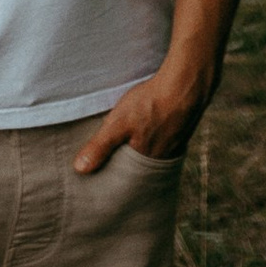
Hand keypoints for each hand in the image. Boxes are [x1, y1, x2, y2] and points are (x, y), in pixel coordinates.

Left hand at [71, 57, 209, 172]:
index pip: (125, 180)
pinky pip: (164, 143)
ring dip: (141, 152)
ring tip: (128, 145)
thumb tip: (80, 169)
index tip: (100, 177)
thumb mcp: (118, 123)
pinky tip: (149, 129)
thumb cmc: (150, 104)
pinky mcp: (180, 133)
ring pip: (152, 155)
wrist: (186, 86)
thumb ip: (100, 146)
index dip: (114, 177)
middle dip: (126, 166)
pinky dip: (154, 139)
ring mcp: (173, 147)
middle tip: (112, 161)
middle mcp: (161, 161)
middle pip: (139, 169)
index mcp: (144, 164)